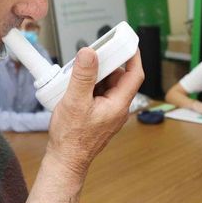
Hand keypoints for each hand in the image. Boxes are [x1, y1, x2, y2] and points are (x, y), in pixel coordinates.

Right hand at [46, 48, 143, 182]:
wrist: (66, 159)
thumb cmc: (72, 137)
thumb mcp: (75, 102)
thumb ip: (83, 76)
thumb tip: (90, 54)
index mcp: (118, 105)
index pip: (135, 75)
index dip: (133, 56)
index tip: (128, 42)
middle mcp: (117, 108)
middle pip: (119, 78)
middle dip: (106, 65)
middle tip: (92, 56)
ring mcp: (109, 112)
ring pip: (107, 86)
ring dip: (95, 76)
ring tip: (78, 73)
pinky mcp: (100, 115)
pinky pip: (99, 94)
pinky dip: (90, 87)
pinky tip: (75, 87)